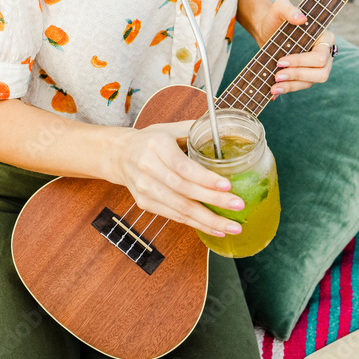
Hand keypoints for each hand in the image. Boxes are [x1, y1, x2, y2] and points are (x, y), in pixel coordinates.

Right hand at [113, 120, 244, 237]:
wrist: (120, 155)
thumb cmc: (150, 141)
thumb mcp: (169, 129)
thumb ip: (194, 130)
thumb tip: (223, 130)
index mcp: (156, 146)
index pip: (182, 166)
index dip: (205, 178)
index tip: (227, 185)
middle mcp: (148, 167)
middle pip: (184, 189)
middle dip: (213, 200)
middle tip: (238, 205)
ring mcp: (145, 188)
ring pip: (180, 208)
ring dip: (208, 220)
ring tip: (232, 226)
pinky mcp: (145, 203)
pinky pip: (175, 216)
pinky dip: (196, 224)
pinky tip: (215, 229)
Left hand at [256, 0, 334, 97]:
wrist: (265, 30)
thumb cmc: (276, 18)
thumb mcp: (279, 8)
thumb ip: (289, 9)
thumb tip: (301, 18)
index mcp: (324, 38)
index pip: (321, 55)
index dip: (302, 61)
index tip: (281, 60)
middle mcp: (325, 54)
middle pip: (321, 73)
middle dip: (298, 75)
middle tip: (277, 75)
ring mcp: (317, 67)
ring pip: (311, 82)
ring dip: (292, 85)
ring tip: (274, 87)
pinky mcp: (306, 76)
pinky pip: (301, 86)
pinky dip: (288, 89)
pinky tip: (273, 92)